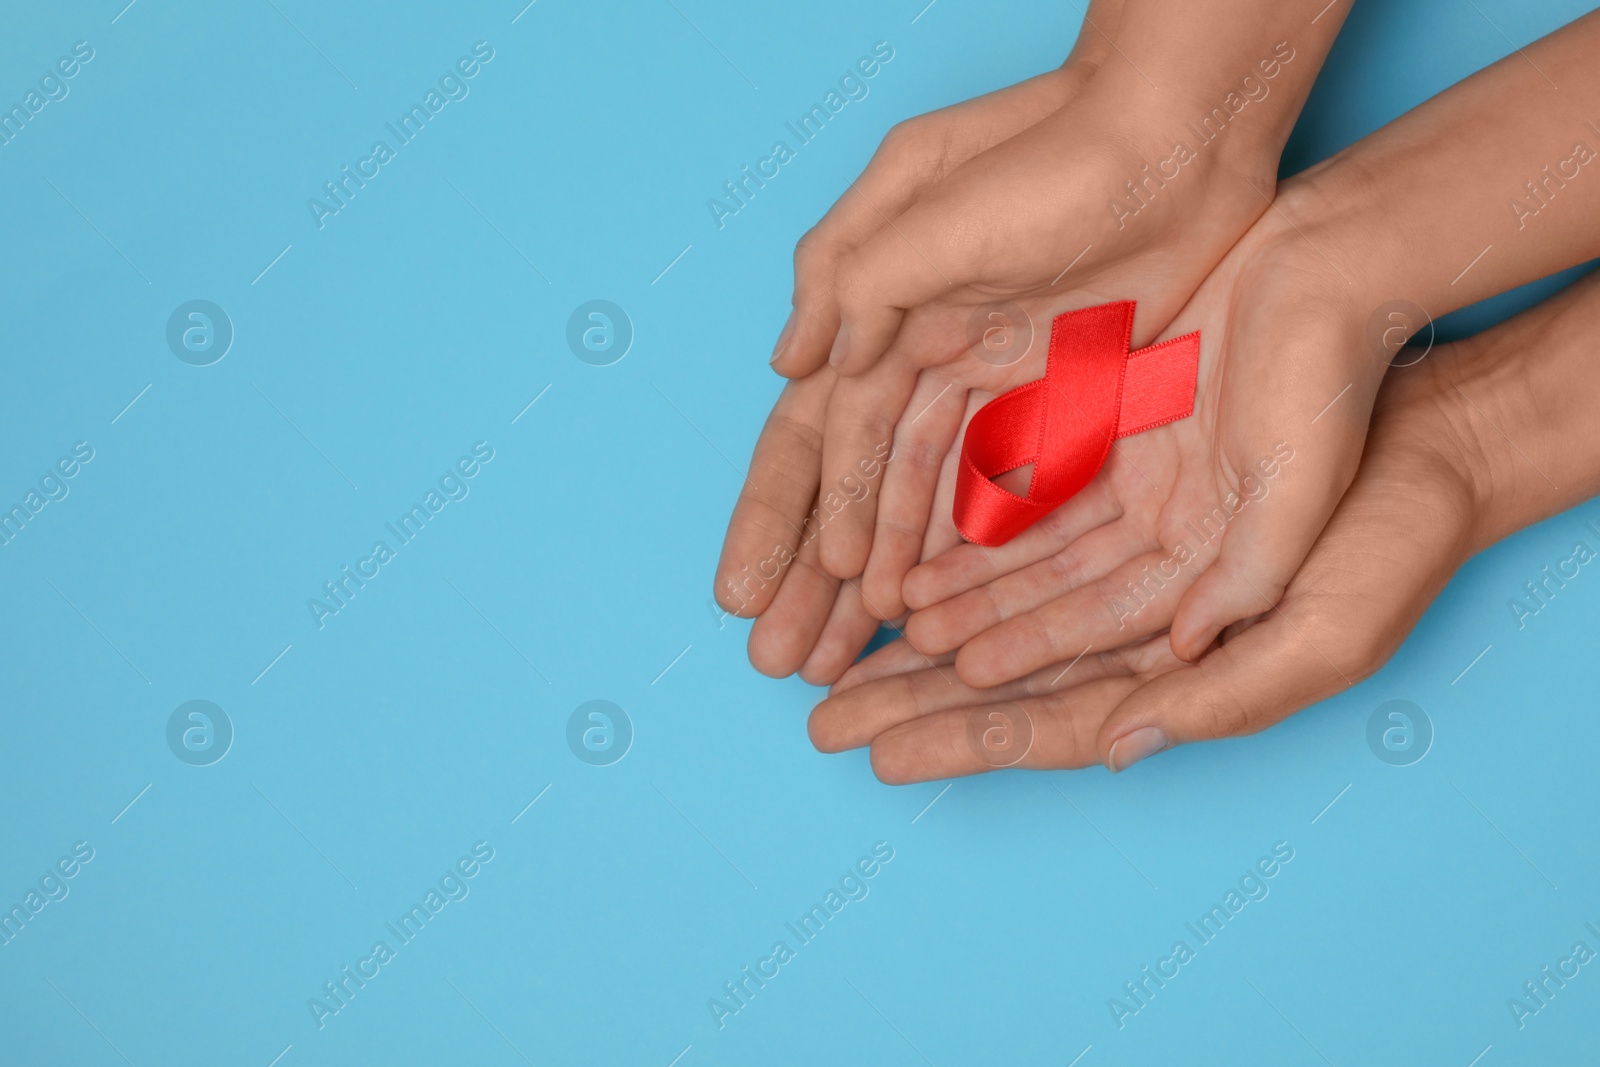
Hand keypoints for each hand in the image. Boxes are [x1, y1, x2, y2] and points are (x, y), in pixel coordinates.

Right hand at [715, 33, 1113, 682]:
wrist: (1175, 138)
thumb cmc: (1040, 152)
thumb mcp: (914, 196)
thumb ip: (844, 280)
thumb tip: (788, 366)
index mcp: (876, 315)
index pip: (810, 438)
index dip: (777, 519)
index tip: (743, 598)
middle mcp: (924, 358)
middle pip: (858, 490)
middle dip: (815, 574)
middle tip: (782, 656)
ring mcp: (993, 386)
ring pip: (924, 506)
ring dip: (884, 578)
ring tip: (852, 652)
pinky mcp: (1061, 404)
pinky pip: (1003, 497)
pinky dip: (966, 552)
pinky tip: (935, 609)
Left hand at [807, 324, 1488, 781]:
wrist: (1402, 389)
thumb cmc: (1392, 525)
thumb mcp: (1327, 623)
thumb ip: (1228, 689)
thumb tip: (1126, 745)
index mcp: (1188, 661)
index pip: (1054, 713)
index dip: (963, 735)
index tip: (878, 756)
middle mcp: (1141, 605)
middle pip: (1004, 659)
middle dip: (912, 690)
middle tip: (821, 713)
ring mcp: (1121, 531)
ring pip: (998, 583)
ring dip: (923, 614)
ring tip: (842, 639)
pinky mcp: (1109, 459)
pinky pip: (1014, 503)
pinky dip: (957, 526)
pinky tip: (899, 546)